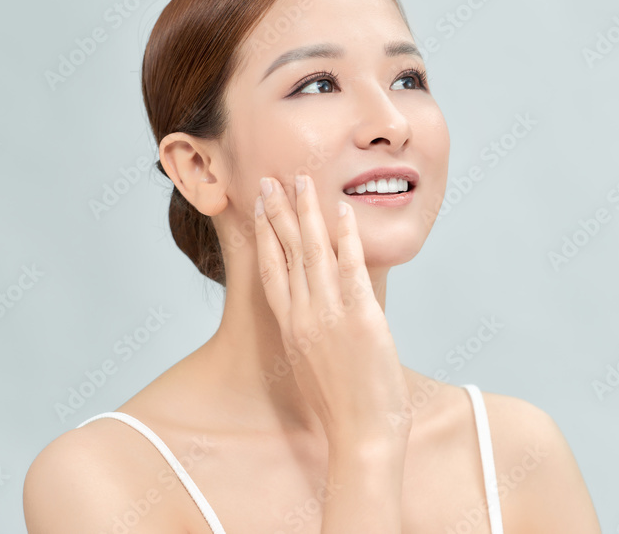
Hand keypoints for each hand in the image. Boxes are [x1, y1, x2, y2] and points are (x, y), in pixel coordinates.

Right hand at [253, 174, 412, 446]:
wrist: (360, 438)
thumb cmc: (343, 409)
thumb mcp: (314, 365)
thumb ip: (312, 333)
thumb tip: (319, 313)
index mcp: (290, 328)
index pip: (271, 270)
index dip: (264, 235)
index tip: (258, 207)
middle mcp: (302, 316)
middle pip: (286, 253)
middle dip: (277, 213)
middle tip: (270, 180)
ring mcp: (329, 315)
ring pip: (313, 252)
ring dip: (307, 213)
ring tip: (302, 181)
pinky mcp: (360, 318)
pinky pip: (350, 268)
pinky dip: (345, 237)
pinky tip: (341, 212)